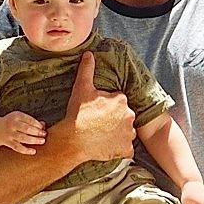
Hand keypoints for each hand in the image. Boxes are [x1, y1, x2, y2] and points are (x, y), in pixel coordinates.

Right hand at [0, 111, 46, 151]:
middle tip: (44, 135)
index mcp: (16, 116)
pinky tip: (34, 151)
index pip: (29, 120)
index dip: (37, 124)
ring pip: (23, 138)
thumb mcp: (20, 118)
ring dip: (34, 140)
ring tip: (42, 141)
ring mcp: (9, 134)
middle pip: (26, 129)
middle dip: (37, 132)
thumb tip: (43, 125)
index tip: (42, 128)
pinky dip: (26, 150)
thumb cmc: (12, 122)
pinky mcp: (8, 142)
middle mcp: (12, 124)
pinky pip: (18, 147)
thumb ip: (31, 121)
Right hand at [65, 47, 136, 164]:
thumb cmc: (77, 113)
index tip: (96, 110)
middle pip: (124, 116)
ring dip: (118, 133)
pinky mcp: (126, 149)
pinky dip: (119, 148)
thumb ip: (87, 69)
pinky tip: (107, 145)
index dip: (107, 105)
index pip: (118, 101)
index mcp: (121, 100)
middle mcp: (129, 115)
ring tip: (102, 135)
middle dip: (114, 118)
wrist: (74, 139)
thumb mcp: (81, 87)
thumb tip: (89, 54)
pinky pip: (126, 148)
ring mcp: (129, 133)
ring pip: (126, 131)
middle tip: (98, 123)